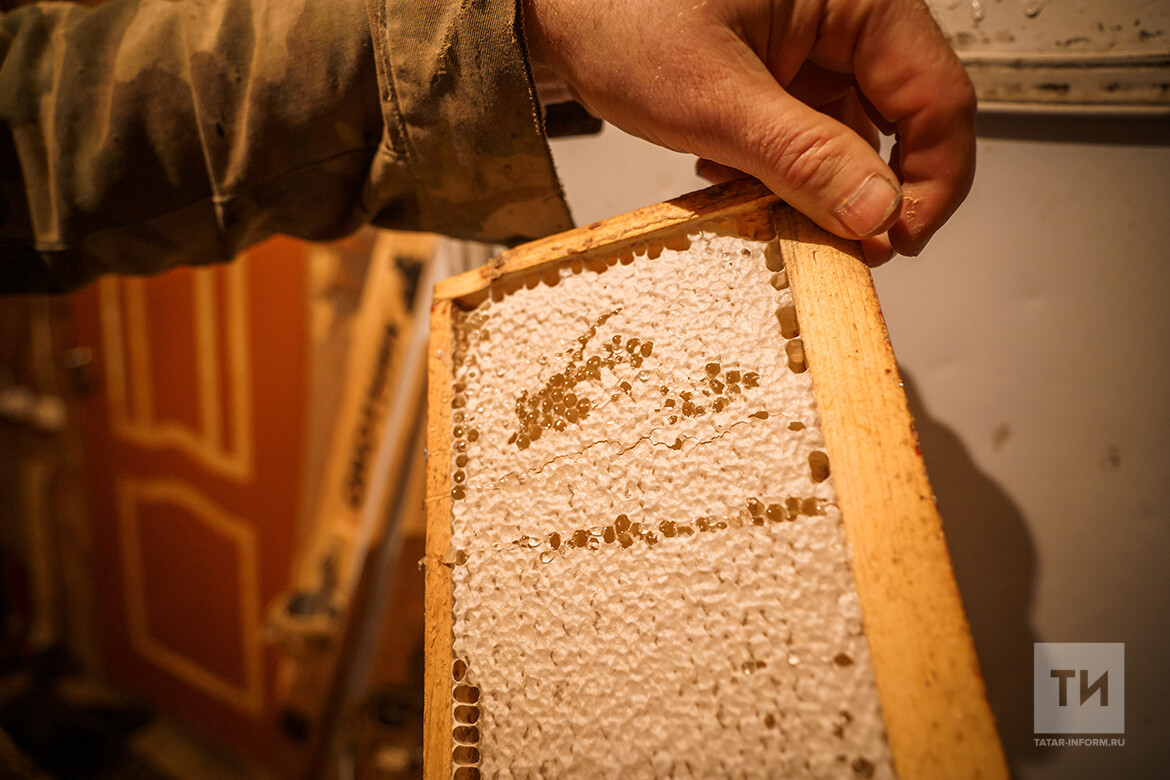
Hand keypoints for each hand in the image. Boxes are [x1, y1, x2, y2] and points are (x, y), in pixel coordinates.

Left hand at [522, 0, 975, 262]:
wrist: (555, 3)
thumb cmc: (618, 9)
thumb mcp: (712, 96)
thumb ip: (801, 156)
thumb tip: (875, 210)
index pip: (940, 98)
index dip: (931, 182)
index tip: (895, 240)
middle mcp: (847, 16)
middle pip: (905, 120)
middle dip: (865, 190)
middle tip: (836, 243)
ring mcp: (814, 45)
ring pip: (853, 134)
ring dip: (815, 184)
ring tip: (762, 201)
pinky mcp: (782, 70)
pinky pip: (809, 132)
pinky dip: (782, 167)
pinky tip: (735, 172)